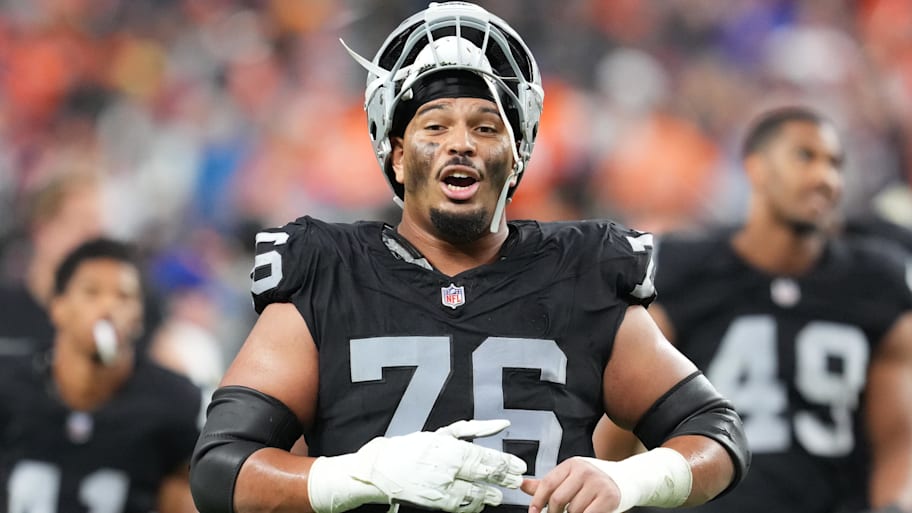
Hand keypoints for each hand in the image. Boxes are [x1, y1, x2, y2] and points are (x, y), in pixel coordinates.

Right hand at [308, 419, 526, 512]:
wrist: (381, 469)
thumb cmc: (412, 447)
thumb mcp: (443, 433)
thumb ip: (474, 429)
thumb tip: (501, 424)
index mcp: (450, 448)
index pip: (486, 458)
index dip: (506, 464)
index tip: (520, 466)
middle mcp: (447, 469)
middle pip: (484, 476)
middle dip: (503, 479)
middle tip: (516, 481)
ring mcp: (441, 488)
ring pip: (475, 495)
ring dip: (491, 495)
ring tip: (499, 494)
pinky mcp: (435, 503)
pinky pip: (461, 507)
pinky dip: (473, 505)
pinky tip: (480, 502)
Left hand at [521, 457, 622, 512]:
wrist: (628, 479)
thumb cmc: (595, 480)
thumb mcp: (571, 477)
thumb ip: (547, 484)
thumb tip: (522, 485)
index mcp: (572, 464)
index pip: (547, 484)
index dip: (537, 501)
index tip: (534, 512)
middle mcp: (584, 471)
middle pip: (558, 499)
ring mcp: (598, 483)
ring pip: (573, 511)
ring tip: (578, 511)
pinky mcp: (609, 497)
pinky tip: (586, 512)